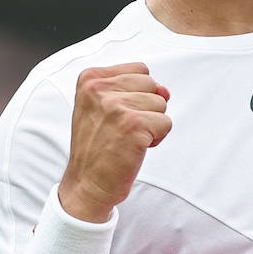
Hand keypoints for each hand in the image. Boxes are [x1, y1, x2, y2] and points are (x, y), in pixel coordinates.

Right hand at [59, 63, 170, 222]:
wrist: (86, 183)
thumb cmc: (98, 147)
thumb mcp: (106, 108)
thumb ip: (135, 90)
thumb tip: (166, 90)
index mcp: (90, 78)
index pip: (140, 70)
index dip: (138, 94)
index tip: (117, 115)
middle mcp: (99, 88)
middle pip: (152, 85)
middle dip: (146, 109)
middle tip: (122, 129)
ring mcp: (116, 106)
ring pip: (161, 104)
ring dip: (151, 125)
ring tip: (127, 139)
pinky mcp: (133, 125)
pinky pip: (166, 123)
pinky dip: (156, 139)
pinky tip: (135, 148)